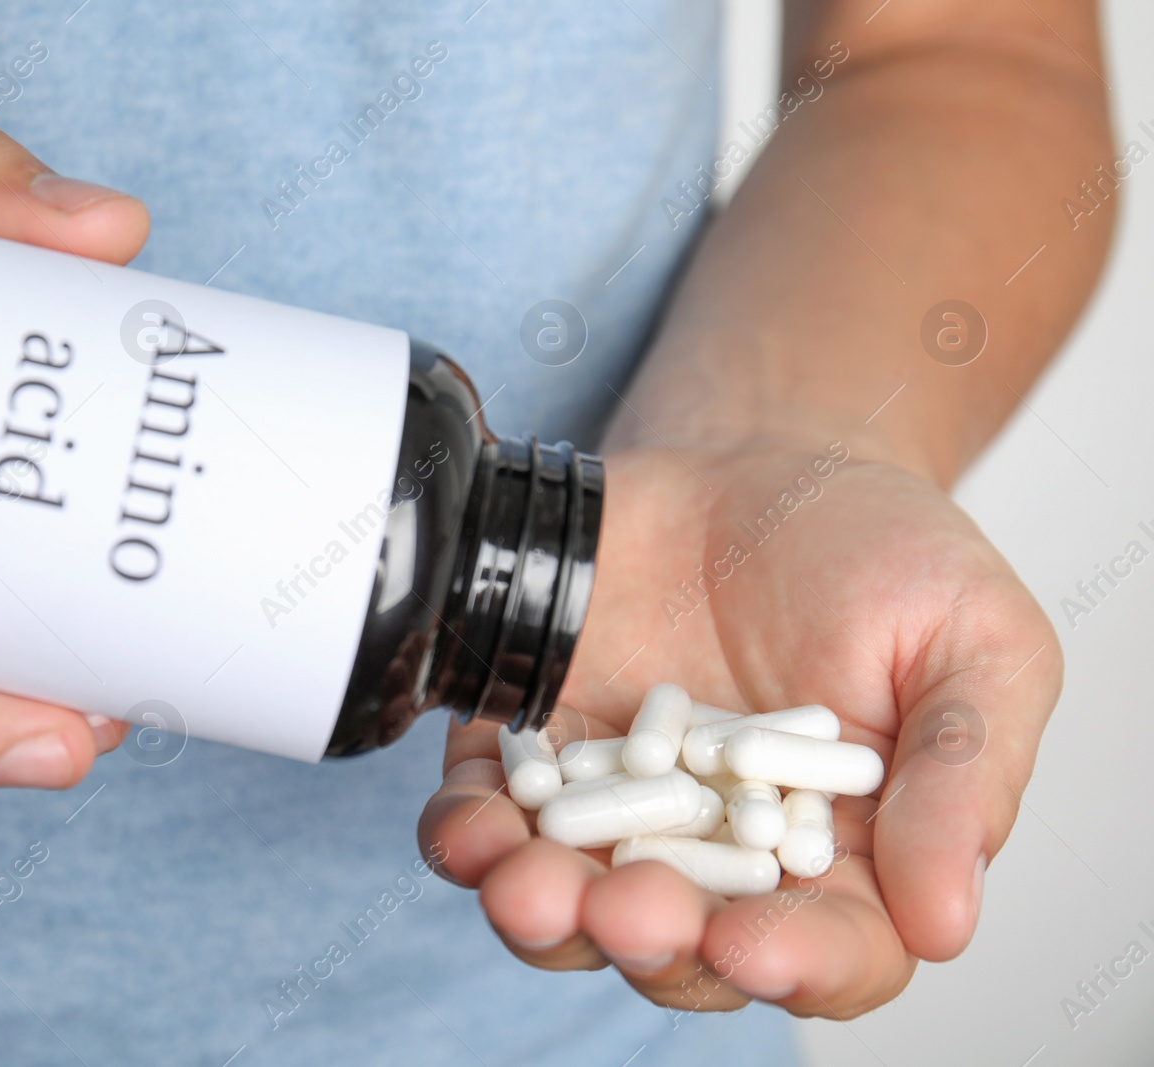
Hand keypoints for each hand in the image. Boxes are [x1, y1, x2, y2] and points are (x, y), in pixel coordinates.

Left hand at [418, 431, 1060, 1017]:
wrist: (754, 465)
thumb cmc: (878, 551)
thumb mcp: (974, 636)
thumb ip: (965, 769)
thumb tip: (945, 919)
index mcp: (848, 855)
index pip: (830, 950)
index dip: (795, 966)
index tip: (751, 947)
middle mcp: (722, 856)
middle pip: (682, 946)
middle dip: (648, 940)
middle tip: (626, 910)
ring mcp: (618, 810)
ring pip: (569, 902)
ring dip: (541, 908)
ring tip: (526, 883)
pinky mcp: (537, 751)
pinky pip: (488, 812)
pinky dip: (470, 830)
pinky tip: (471, 820)